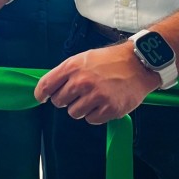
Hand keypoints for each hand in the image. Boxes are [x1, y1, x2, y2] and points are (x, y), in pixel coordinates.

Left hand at [34, 43, 158, 123]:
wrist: (137, 64)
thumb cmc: (109, 61)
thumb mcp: (83, 58)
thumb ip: (66, 73)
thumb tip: (49, 88)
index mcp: (72, 67)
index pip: (46, 85)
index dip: (41, 94)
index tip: (41, 98)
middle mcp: (82, 82)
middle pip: (59, 102)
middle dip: (66, 100)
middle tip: (79, 94)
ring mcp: (96, 96)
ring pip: (74, 113)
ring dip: (81, 108)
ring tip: (94, 97)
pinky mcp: (109, 109)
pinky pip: (91, 120)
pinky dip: (96, 115)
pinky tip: (103, 103)